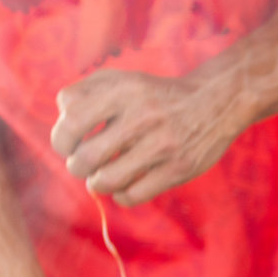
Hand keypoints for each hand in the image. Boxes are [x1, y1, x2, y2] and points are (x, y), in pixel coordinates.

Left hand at [51, 69, 248, 206]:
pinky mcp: (179, 168)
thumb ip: (86, 91)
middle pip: (86, 156)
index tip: (68, 145)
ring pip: (108, 180)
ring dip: (97, 184)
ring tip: (102, 179)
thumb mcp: (122, 80)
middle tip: (84, 165)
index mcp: (123, 91)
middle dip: (77, 166)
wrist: (216, 102)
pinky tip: (126, 188)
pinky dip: (123, 196)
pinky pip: (135, 195)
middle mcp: (142, 116)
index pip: (71, 120)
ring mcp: (162, 145)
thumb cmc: (157, 95)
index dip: (61, 138)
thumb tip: (63, 121)